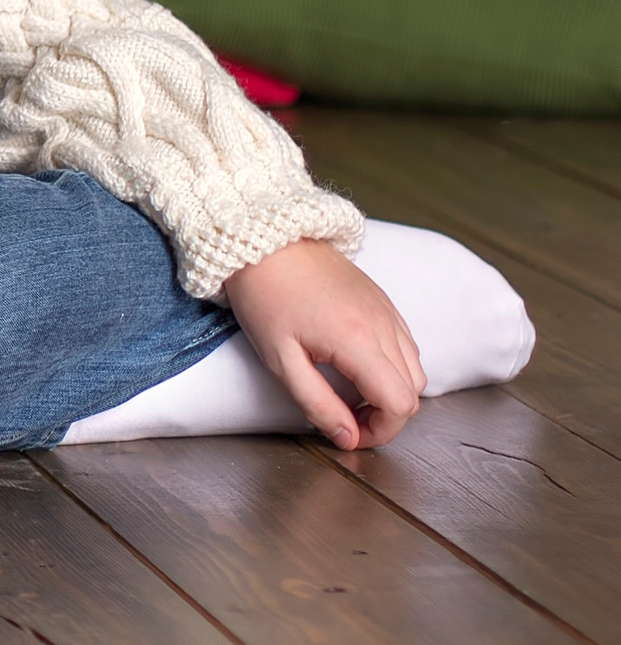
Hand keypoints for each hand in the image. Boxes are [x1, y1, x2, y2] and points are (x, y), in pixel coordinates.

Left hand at [223, 238, 426, 449]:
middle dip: (386, 416)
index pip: (399, 404)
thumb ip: (316, 404)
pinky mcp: (382, 300)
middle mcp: (383, 324)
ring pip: (414, 370)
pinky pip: (406, 345)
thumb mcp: (279, 359)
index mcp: (358, 340)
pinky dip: (392, 366)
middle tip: (347, 418)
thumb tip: (347, 437)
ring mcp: (387, 310)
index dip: (381, 431)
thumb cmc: (264, 295)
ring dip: (391, 391)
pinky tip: (357, 366)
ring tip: (350, 394)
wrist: (263, 239)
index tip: (350, 434)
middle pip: (413, 392)